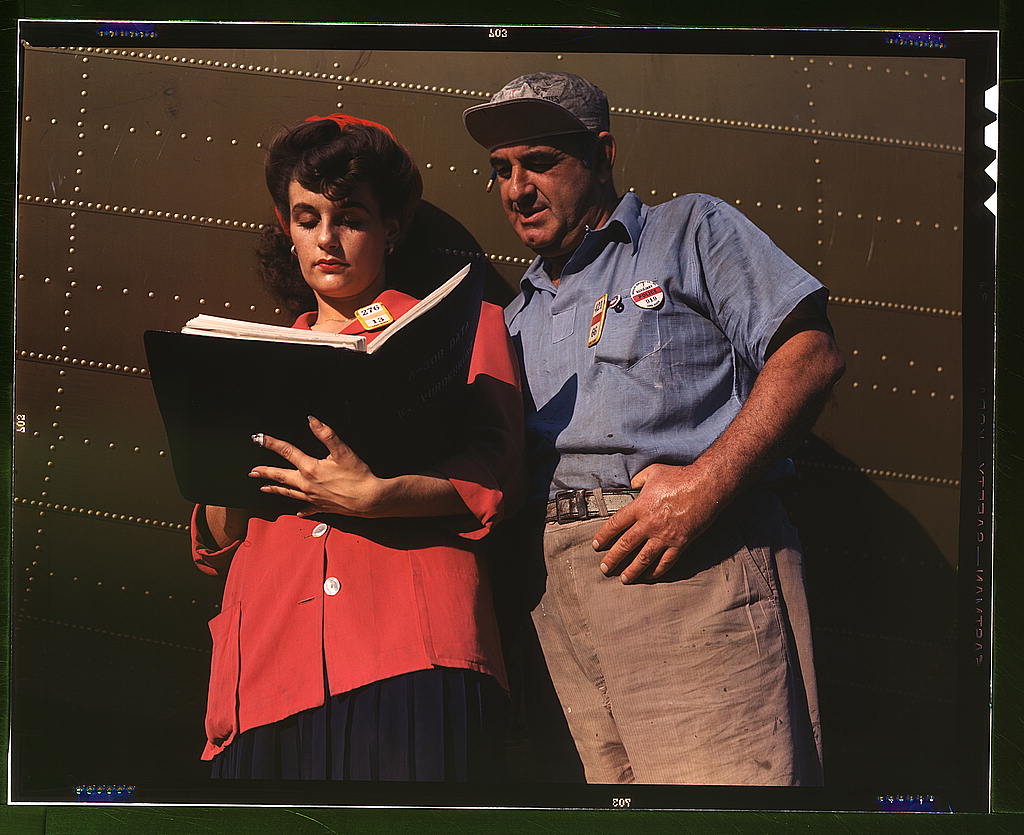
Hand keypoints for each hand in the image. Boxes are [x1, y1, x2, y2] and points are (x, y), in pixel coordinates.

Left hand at [249, 416, 386, 516]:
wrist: (369, 499)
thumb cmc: (357, 475)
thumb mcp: (342, 451)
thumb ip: (326, 434)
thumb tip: (312, 420)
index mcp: (310, 468)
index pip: (287, 452)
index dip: (271, 443)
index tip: (258, 439)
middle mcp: (307, 484)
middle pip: (281, 476)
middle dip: (265, 472)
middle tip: (252, 472)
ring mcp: (313, 497)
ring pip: (289, 493)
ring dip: (275, 489)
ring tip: (263, 488)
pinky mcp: (322, 507)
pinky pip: (307, 508)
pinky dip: (301, 509)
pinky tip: (297, 511)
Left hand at [592, 462, 723, 583]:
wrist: (706, 486)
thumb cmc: (680, 477)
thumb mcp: (653, 472)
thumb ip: (639, 480)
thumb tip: (632, 485)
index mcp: (640, 507)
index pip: (616, 524)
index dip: (604, 536)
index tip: (596, 545)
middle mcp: (649, 524)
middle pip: (626, 545)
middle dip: (613, 558)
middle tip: (604, 568)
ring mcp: (665, 536)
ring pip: (643, 558)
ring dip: (632, 570)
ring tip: (624, 579)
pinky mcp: (680, 543)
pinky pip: (666, 562)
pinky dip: (656, 571)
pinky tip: (649, 577)